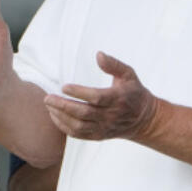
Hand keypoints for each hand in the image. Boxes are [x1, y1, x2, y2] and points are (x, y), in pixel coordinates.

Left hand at [44, 52, 158, 140]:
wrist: (143, 120)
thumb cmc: (133, 93)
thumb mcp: (129, 74)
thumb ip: (113, 64)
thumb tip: (98, 54)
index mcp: (118, 98)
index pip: (96, 97)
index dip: (79, 93)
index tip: (64, 87)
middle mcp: (110, 115)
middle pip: (83, 113)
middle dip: (63, 106)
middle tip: (47, 98)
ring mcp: (104, 128)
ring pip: (79, 126)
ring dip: (61, 117)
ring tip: (49, 106)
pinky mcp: (99, 136)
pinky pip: (79, 134)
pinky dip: (64, 127)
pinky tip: (55, 117)